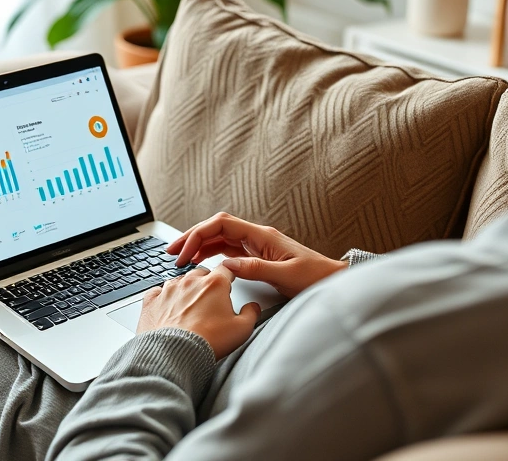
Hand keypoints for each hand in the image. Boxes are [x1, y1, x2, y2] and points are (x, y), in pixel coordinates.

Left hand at [137, 266, 259, 359]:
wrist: (174, 353)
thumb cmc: (207, 341)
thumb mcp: (241, 330)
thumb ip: (251, 314)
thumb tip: (253, 308)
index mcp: (214, 284)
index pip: (226, 269)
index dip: (230, 275)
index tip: (230, 281)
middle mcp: (190, 281)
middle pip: (201, 274)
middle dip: (207, 283)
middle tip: (211, 301)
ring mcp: (169, 289)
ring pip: (179, 281)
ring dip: (185, 290)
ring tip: (190, 308)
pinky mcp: (152, 301)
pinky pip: (157, 292)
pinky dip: (163, 297)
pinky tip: (168, 308)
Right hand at [167, 212, 346, 298]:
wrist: (334, 282)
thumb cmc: (316, 278)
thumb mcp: (286, 276)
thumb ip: (255, 269)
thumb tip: (226, 264)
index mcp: (262, 235)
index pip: (222, 225)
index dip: (199, 234)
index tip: (185, 251)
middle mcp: (257, 237)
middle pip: (216, 229)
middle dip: (192, 238)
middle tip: (172, 252)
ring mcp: (257, 246)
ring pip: (220, 239)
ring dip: (199, 246)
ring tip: (181, 258)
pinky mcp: (258, 256)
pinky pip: (228, 250)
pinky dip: (211, 255)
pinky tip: (201, 263)